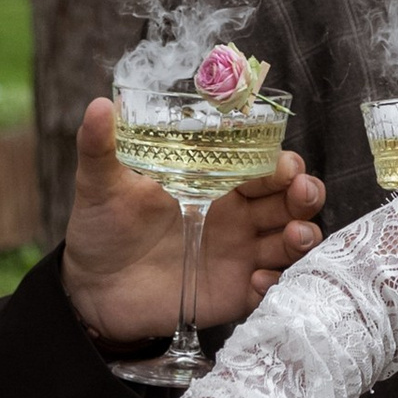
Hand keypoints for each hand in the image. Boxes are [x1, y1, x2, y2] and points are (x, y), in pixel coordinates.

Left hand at [61, 96, 325, 342]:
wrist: (91, 288)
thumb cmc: (102, 228)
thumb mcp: (99, 185)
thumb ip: (101, 147)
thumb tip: (98, 105)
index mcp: (215, 183)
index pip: (264, 165)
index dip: (282, 164)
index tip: (284, 166)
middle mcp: (236, 217)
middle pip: (290, 200)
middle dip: (306, 193)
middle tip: (302, 193)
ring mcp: (239, 255)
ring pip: (290, 242)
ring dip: (302, 237)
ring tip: (294, 237)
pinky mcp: (234, 293)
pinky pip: (270, 288)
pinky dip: (274, 282)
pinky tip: (256, 280)